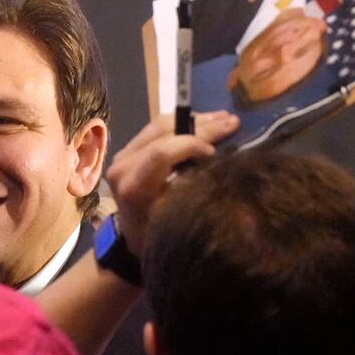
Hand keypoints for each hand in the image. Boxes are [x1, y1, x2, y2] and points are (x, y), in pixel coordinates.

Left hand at [105, 110, 237, 256]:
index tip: (215, 152)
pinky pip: (157, 129)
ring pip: (160, 125)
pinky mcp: (129, 150)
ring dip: (195, 120)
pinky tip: (206, 122)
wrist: (133, 236)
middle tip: (232, 122)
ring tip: (224, 119)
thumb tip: (228, 170)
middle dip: (201, 126)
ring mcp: (123, 155)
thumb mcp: (177, 224)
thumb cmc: (157, 235)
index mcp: (133, 188)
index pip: (161, 153)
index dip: (191, 145)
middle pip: (163, 133)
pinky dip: (183, 124)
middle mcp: (123, 167)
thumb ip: (197, 197)